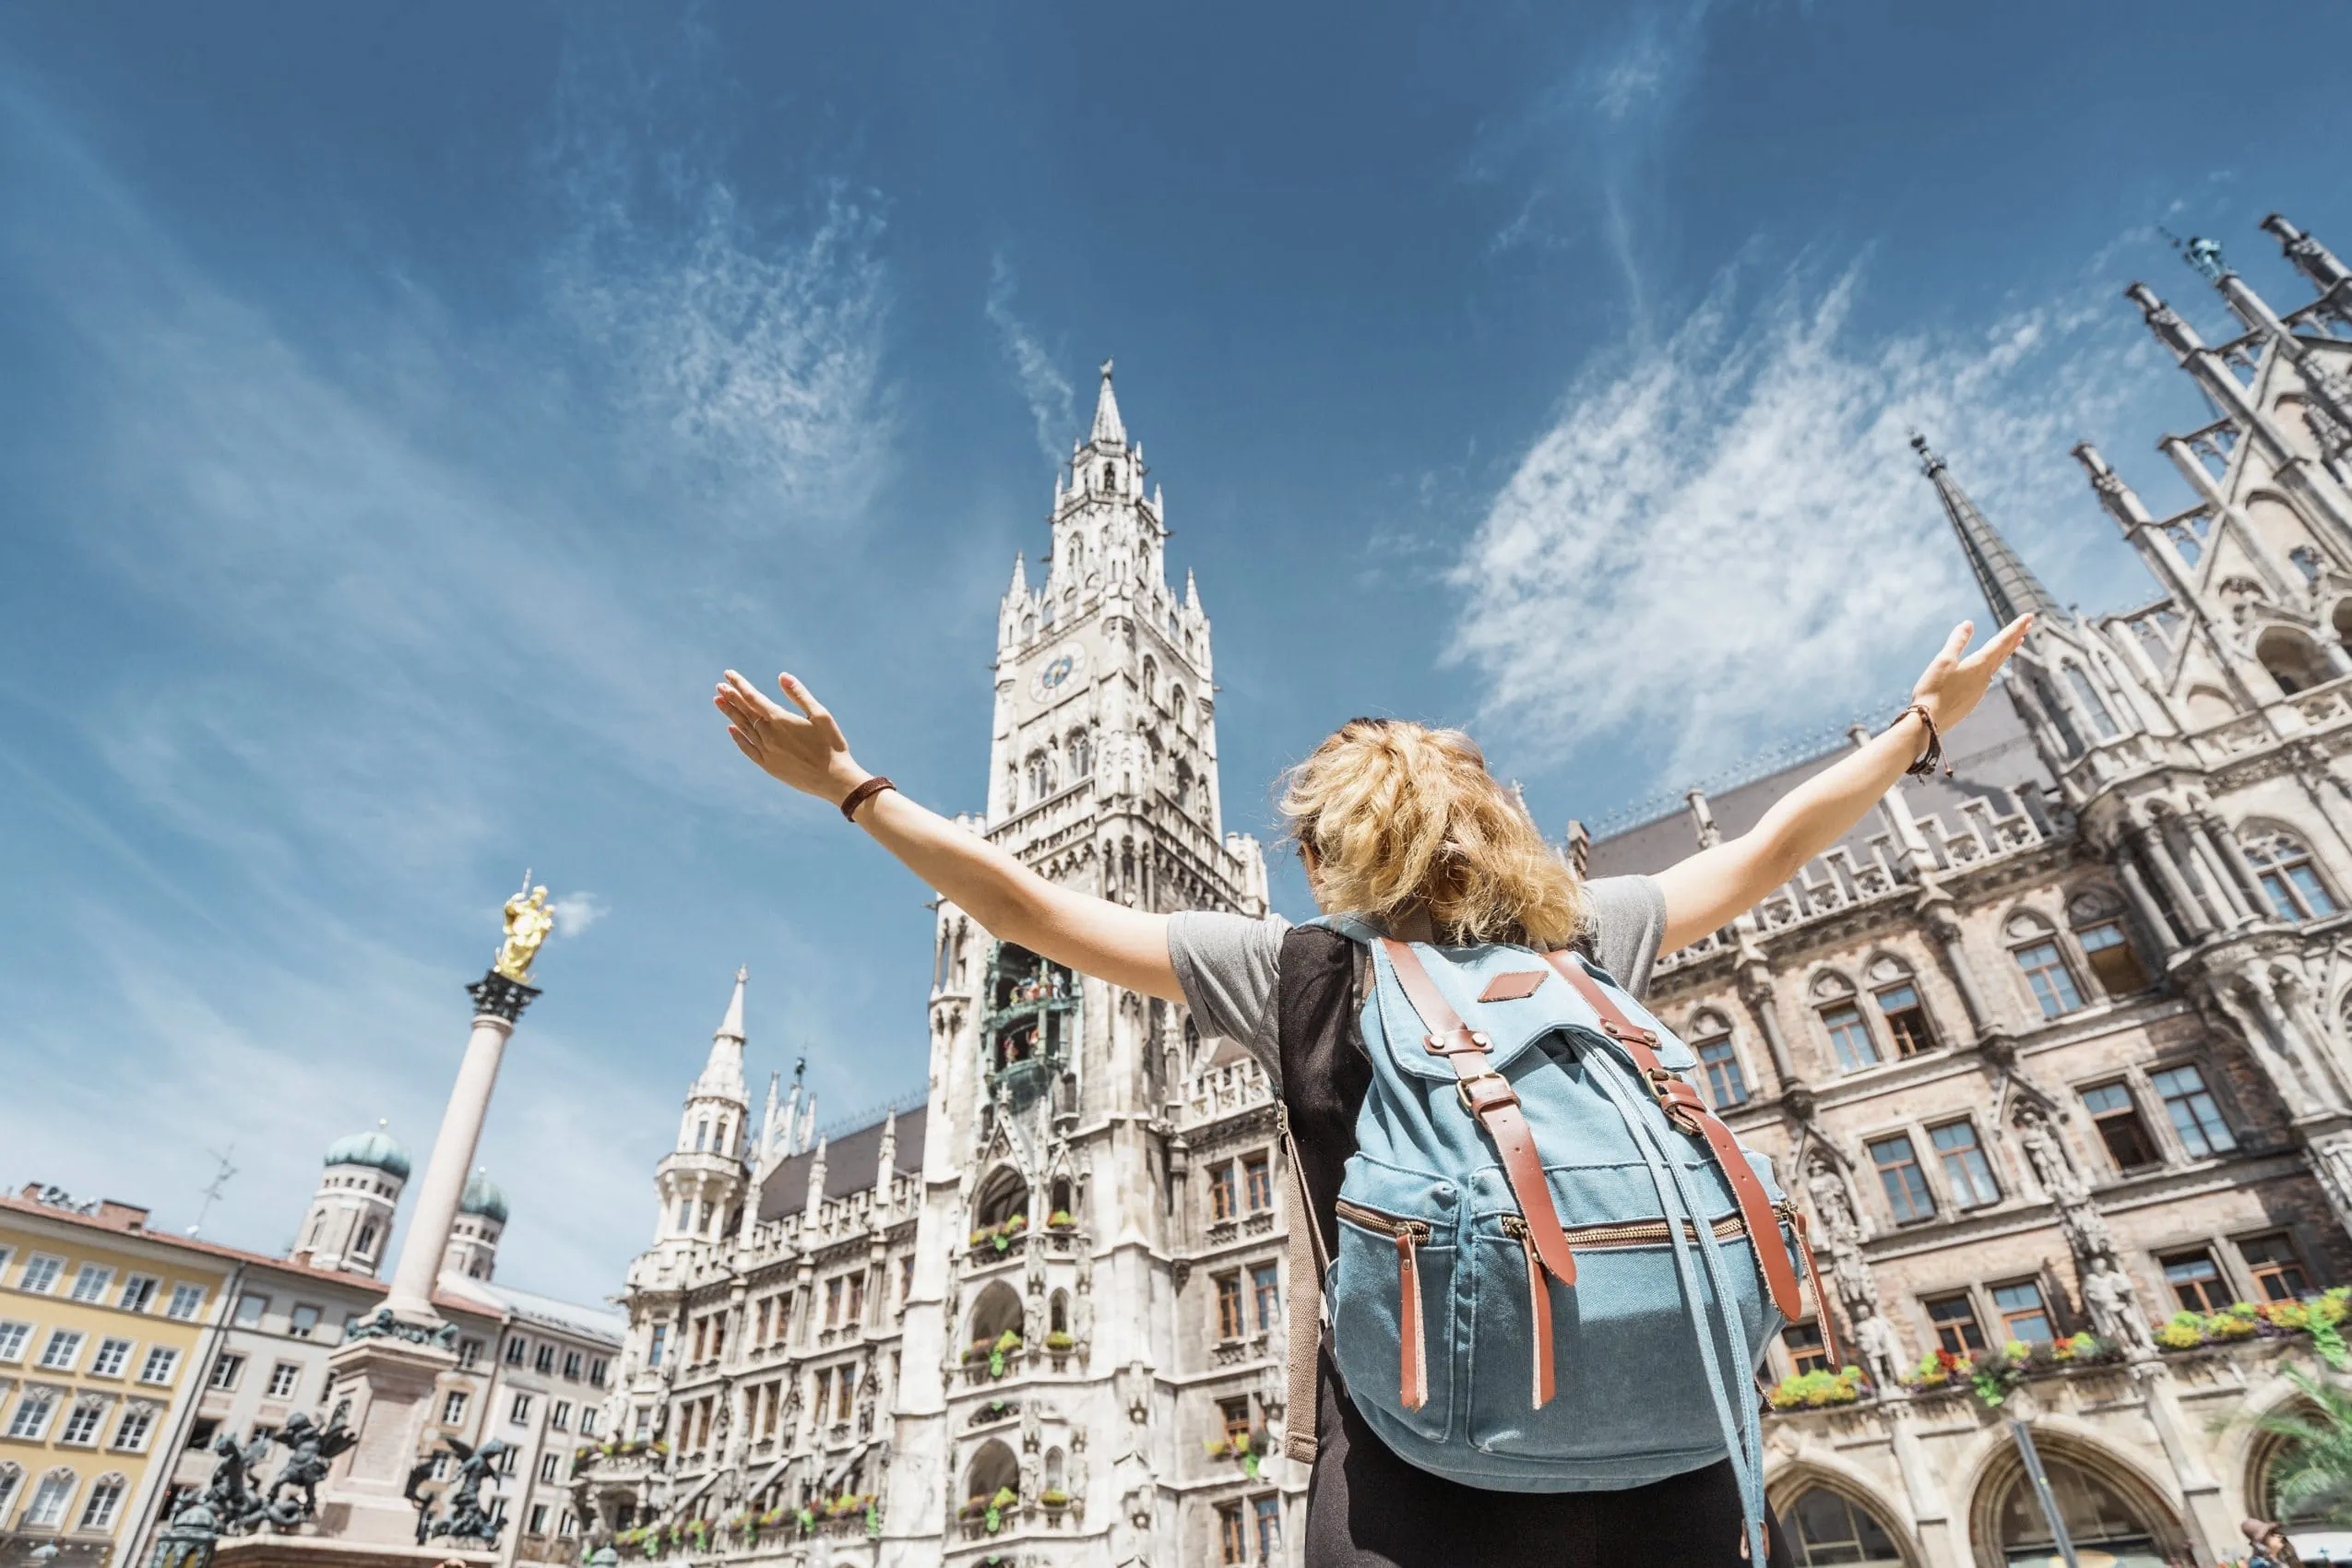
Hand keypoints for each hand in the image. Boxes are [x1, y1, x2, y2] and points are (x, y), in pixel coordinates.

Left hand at [714, 670, 869, 806]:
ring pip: (743, 728)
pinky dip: (738, 738)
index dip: (739, 684)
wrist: (834, 780)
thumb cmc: (832, 745)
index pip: (753, 697)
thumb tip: (781, 676)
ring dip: (730, 714)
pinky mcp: (768, 766)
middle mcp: (769, 735)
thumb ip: (799, 695)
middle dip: (731, 697)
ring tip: (718, 702)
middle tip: (719, 687)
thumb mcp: (820, 715)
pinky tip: (731, 729)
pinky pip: (747, 749)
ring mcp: (767, 752)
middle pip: (744, 712)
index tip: (728, 674)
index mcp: (781, 720)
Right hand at [1910, 615, 2032, 731]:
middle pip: (2004, 652)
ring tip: (2016, 642)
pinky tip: (1991, 668)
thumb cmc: (1934, 689)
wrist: (1928, 721)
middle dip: (2016, 636)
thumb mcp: (1943, 661)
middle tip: (2029, 624)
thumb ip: (1957, 642)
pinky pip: (1988, 677)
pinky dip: (1994, 666)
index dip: (2015, 627)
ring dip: (2008, 651)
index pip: (2001, 641)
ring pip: (1998, 665)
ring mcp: (1980, 689)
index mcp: (1979, 664)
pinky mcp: (1973, 699)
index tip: (2030, 616)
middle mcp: (1985, 676)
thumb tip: (1968, 623)